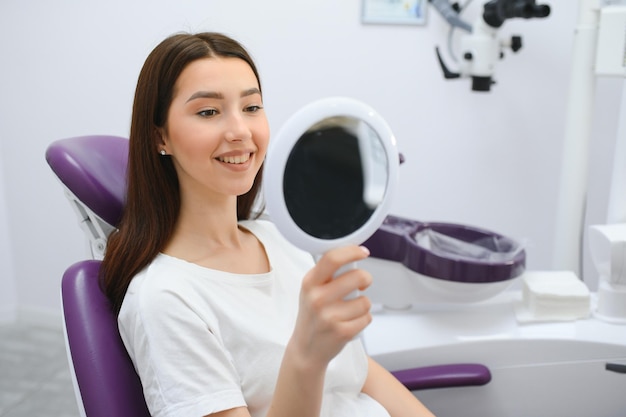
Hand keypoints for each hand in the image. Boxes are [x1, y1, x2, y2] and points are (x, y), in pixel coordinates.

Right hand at [289, 245, 372, 369]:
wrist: (306, 349)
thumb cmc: (312, 316)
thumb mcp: (311, 290)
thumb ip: (327, 274)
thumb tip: (353, 255)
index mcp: (309, 283)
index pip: (333, 258)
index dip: (352, 251)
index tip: (362, 252)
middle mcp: (317, 298)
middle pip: (357, 277)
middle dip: (365, 279)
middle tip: (361, 284)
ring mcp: (329, 316)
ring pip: (365, 300)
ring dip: (362, 304)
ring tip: (349, 310)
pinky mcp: (342, 332)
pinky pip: (367, 317)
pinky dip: (362, 319)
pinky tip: (349, 322)